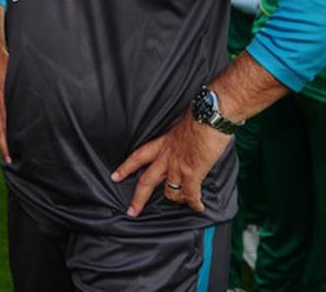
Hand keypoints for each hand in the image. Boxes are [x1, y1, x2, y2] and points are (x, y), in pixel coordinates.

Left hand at [111, 111, 232, 216]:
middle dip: (138, 198)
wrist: (211, 115)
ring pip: (170, 191)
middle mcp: (167, 156)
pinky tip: (198, 207)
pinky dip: (194, 203)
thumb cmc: (200, 116)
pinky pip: (190, 194)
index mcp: (163, 143)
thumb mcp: (181, 126)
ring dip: (176, 199)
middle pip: (146, 181)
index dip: (126, 168)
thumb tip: (185, 141)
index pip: (138, 156)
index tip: (115, 176)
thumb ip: (179, 138)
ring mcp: (178, 166)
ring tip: (182, 203)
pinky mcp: (192, 172)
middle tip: (132, 210)